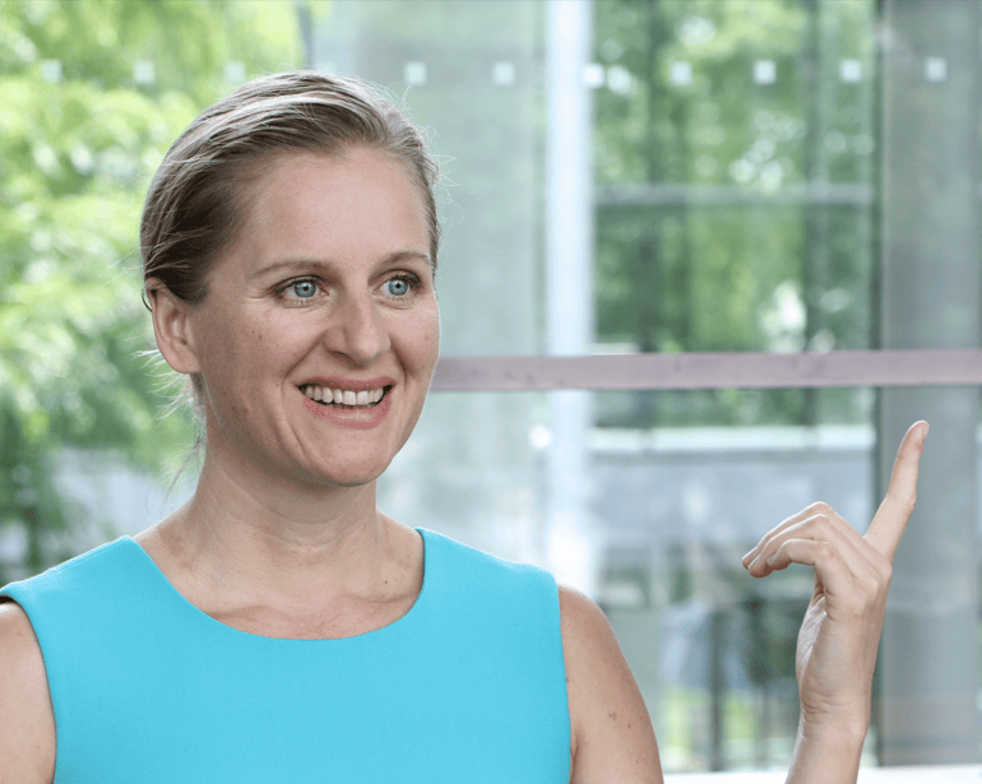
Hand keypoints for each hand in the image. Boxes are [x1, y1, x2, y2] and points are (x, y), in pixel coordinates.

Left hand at [741, 421, 928, 733]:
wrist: (830, 698)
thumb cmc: (823, 649)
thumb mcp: (823, 595)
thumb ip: (819, 561)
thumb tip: (786, 537)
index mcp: (876, 561)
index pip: (900, 505)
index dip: (908, 464)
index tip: (922, 427)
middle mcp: (881, 565)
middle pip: (821, 512)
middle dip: (777, 530)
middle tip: (753, 563)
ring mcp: (872, 579)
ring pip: (812, 527)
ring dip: (771, 544)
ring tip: (754, 570)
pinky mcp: (854, 595)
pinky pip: (809, 548)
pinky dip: (777, 552)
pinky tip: (763, 571)